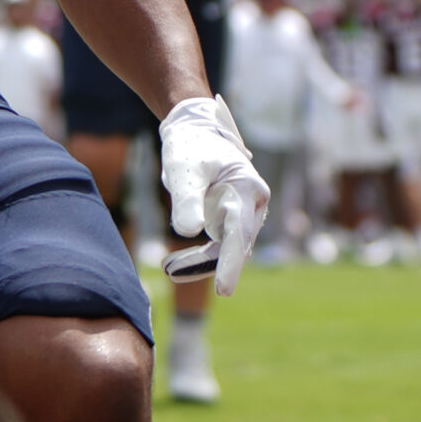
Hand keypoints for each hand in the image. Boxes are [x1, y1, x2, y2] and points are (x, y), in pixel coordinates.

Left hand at [156, 95, 269, 295]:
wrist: (193, 131)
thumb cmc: (190, 147)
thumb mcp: (183, 170)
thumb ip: (187, 199)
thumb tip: (189, 232)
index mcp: (247, 188)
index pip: (240, 232)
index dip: (231, 263)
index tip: (223, 290)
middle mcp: (252, 203)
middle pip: (234, 245)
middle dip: (206, 264)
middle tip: (170, 271)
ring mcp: (242, 211)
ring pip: (225, 248)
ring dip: (200, 262)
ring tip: (168, 268)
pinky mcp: (229, 217)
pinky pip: (218, 244)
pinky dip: (199, 256)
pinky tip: (173, 264)